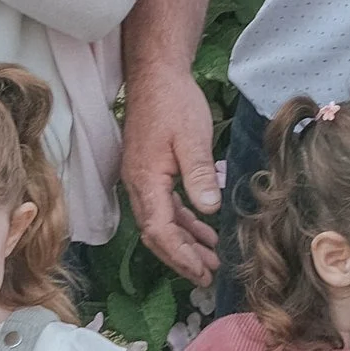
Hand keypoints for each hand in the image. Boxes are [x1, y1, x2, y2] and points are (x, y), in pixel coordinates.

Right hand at [121, 62, 223, 286]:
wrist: (156, 74)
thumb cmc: (173, 102)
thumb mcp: (192, 137)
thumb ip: (199, 174)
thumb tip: (209, 209)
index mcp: (145, 181)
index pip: (160, 231)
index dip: (181, 256)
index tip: (202, 272)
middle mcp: (138, 185)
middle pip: (157, 234)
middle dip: (182, 258)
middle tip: (208, 277)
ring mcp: (142, 179)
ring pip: (162, 223)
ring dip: (185, 243)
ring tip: (211, 260)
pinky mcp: (150, 172)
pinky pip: (166, 207)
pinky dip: (184, 223)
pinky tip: (204, 229)